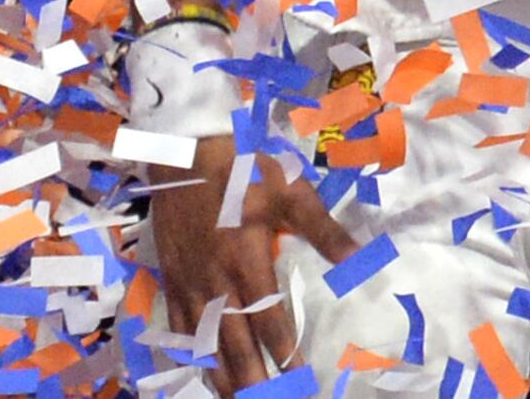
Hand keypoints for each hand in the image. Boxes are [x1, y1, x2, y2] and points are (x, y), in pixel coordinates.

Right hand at [140, 133, 359, 394]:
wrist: (185, 154)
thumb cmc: (245, 171)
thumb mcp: (293, 193)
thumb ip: (324, 231)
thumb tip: (358, 257)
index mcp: (246, 259)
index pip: (267, 317)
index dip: (282, 350)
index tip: (298, 374)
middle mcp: (215, 280)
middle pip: (232, 342)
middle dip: (251, 378)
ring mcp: (188, 284)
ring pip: (203, 343)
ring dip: (220, 375)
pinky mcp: (171, 281)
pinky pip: (178, 329)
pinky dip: (190, 356)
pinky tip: (201, 372)